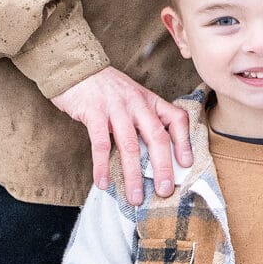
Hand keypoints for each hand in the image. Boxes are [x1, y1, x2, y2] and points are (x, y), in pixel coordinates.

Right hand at [54, 68, 192, 200]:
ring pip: (130, 145)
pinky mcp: (94, 112)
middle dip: (163, 167)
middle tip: (164, 190)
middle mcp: (137, 103)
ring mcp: (116, 107)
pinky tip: (103, 182)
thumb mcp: (131, 97)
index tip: (186, 164)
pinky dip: (102, 166)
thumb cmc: (105, 88)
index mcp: (149, 100)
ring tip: (135, 196)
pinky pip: (101, 144)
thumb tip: (153, 155)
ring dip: (133, 175)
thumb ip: (142, 120)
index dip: (184, 142)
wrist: (76, 66)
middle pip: (157, 137)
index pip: (176, 118)